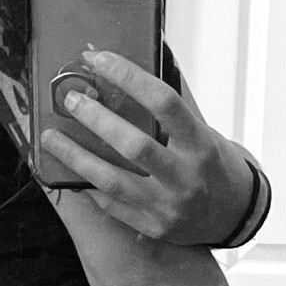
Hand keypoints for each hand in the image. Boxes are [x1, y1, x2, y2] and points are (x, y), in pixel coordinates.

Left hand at [37, 48, 255, 245]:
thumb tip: (141, 61)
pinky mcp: (152, 226)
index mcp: (201, 144)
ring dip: (75, 156)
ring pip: (112, 180)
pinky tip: (68, 167)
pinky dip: (87, 183)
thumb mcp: (204, 131)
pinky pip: (110, 204)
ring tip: (50, 136)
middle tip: (70, 99)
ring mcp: (168, 206)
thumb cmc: (214, 165)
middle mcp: (186, 177)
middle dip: (96, 119)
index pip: (163, 102)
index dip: (128, 77)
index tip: (99, 59)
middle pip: (134, 145)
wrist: (234, 215)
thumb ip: (171, 107)